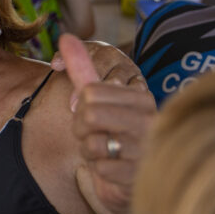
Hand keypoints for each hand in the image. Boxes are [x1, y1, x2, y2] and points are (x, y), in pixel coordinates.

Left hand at [59, 34, 155, 213]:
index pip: (90, 91)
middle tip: (94, 133)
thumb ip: (81, 66)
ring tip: (105, 150)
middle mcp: (150, 120)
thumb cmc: (111, 132)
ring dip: (88, 149)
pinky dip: (97, 169)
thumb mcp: (95, 96)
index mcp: (141, 98)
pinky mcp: (139, 175)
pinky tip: (112, 169)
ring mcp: (148, 149)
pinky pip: (99, 167)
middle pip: (88, 114)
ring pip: (92, 141)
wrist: (128, 178)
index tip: (88, 112)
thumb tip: (64, 35)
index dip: (79, 105)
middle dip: (81, 127)